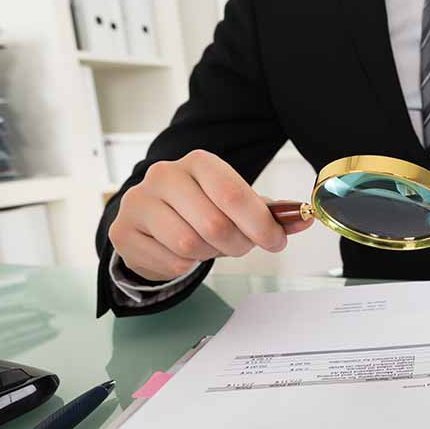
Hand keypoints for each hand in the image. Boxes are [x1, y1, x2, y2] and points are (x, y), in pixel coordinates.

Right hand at [108, 149, 312, 281]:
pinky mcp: (123, 232)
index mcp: (198, 162)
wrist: (152, 220)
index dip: (260, 224)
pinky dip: (186, 266)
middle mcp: (164, 175)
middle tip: (241, 246)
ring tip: (210, 246)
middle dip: (238, 244)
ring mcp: (138, 202)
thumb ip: (271, 213)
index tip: (276, 242)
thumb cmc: (201, 209)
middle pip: (214, 225)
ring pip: (190, 245)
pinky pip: (170, 262)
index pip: (233, 195)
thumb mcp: (237, 205)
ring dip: (210, 255)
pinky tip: (184, 253)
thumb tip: (306, 218)